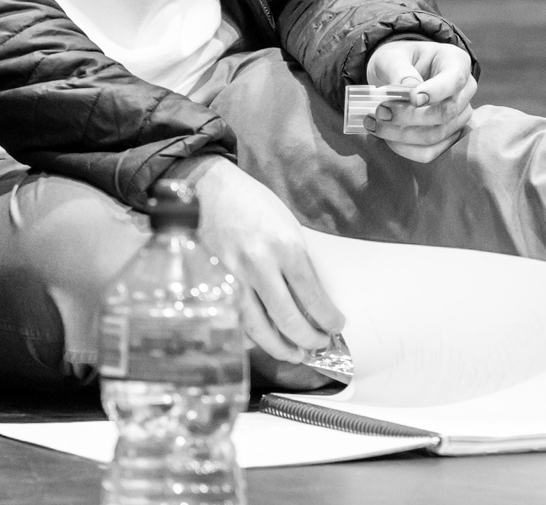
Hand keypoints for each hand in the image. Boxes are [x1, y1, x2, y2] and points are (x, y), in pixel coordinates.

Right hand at [186, 157, 343, 363]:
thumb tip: (313, 297)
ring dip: (280, 347)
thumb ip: (298, 261)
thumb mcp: (288, 225)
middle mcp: (260, 266)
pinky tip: (263, 342)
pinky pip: (236, 320)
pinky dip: (251, 336)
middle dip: (308, 339)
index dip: (328, 319)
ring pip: (259, 328)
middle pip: (288, 319)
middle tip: (319, 345)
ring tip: (295, 354)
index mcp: (286, 247)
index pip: (313, 296)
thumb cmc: (253, 204)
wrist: (209, 190)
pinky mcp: (215, 286)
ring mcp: (234, 278)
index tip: (336, 326)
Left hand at [362, 38, 475, 162]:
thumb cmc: (399, 60)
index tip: (412, 98)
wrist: (398, 73)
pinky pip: (430, 152)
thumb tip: (408, 88)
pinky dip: (405, 148)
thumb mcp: (393, 56)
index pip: (454, 80)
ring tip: (374, 124)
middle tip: (379, 111)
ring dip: (401, 134)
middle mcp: (465, 91)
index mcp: (456, 62)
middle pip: (445, 112)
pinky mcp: (448, 137)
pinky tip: (386, 137)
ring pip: (436, 135)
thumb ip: (399, 69)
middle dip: (409, 116)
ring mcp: (459, 117)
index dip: (436, 92)